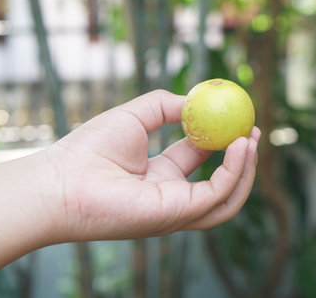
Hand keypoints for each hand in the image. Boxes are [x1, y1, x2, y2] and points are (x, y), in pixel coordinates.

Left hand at [47, 90, 260, 241]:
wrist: (63, 180)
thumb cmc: (91, 148)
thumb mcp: (134, 115)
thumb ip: (164, 106)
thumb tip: (193, 100)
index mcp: (158, 173)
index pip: (198, 156)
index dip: (219, 138)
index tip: (233, 116)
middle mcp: (170, 194)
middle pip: (218, 181)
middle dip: (240, 157)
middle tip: (252, 130)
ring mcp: (175, 209)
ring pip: (226, 198)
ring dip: (246, 169)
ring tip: (251, 138)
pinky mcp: (177, 214)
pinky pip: (218, 195)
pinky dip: (235, 172)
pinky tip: (241, 145)